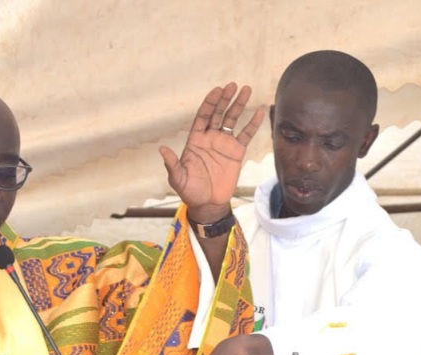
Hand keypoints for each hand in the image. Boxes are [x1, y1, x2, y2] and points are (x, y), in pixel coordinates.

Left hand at [160, 82, 264, 221]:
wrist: (208, 204)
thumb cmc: (190, 191)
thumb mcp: (178, 179)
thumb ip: (172, 164)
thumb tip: (162, 149)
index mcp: (195, 140)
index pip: (202, 117)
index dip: (209, 104)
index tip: (216, 91)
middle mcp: (209, 138)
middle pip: (218, 114)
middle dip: (224, 99)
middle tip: (232, 85)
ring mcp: (224, 144)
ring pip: (232, 120)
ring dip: (238, 105)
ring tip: (246, 89)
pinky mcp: (237, 152)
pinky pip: (246, 135)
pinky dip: (252, 124)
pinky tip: (258, 111)